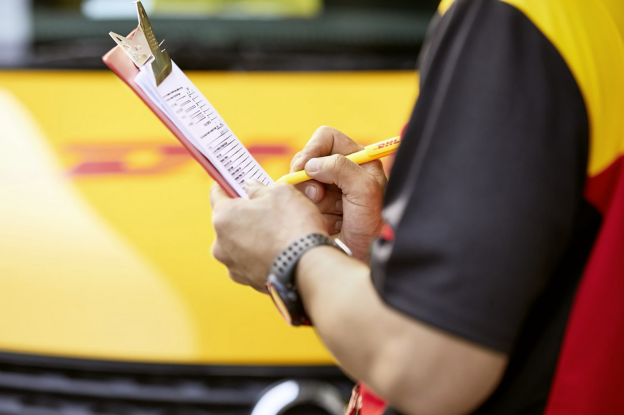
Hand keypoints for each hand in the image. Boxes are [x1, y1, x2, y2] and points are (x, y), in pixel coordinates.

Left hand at [210, 180, 327, 291]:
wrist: (309, 267)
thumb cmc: (293, 225)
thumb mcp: (280, 192)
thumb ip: (259, 188)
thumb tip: (250, 188)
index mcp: (224, 217)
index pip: (217, 194)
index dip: (228, 184)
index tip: (236, 181)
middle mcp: (221, 244)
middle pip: (229, 221)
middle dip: (245, 213)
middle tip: (266, 208)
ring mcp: (233, 266)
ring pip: (240, 244)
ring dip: (253, 236)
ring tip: (277, 232)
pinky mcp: (248, 281)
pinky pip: (251, 262)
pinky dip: (261, 255)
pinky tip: (280, 250)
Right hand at [290, 126, 386, 260]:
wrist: (368, 258)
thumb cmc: (374, 226)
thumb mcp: (365, 191)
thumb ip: (341, 168)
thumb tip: (311, 165)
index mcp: (358, 159)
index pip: (326, 138)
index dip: (312, 150)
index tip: (304, 168)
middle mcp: (343, 171)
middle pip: (308, 159)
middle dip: (308, 178)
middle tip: (317, 196)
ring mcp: (330, 190)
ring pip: (302, 182)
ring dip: (311, 199)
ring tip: (330, 215)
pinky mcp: (319, 207)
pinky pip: (301, 201)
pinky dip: (311, 212)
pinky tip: (327, 223)